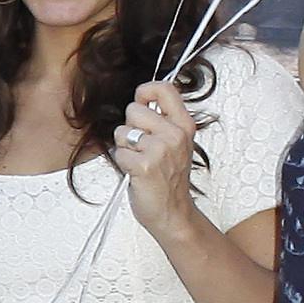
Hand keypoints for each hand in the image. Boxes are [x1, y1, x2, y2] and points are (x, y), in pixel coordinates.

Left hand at [112, 80, 199, 231]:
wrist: (173, 213)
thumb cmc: (169, 180)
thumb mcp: (175, 143)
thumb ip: (162, 120)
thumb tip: (141, 98)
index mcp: (184, 125)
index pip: (164, 88)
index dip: (145, 91)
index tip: (141, 103)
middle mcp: (175, 135)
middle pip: (134, 109)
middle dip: (130, 128)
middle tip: (142, 148)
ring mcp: (161, 150)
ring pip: (122, 132)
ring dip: (125, 148)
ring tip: (140, 161)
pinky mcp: (144, 166)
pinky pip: (118, 153)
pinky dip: (122, 164)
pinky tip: (136, 173)